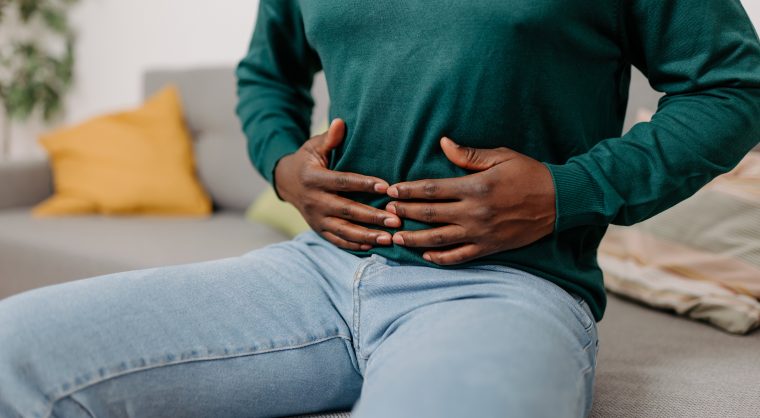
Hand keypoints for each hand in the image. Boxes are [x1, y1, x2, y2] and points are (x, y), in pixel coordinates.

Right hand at [275, 119, 400, 250]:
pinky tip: (373, 246)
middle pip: (347, 210)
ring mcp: (316, 218)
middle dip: (372, 217)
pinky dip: (354, 245)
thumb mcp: (314, 146)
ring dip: (367, 236)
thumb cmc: (307, 160)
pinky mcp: (318, 229)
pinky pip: (337, 240)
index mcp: (313, 178)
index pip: (343, 182)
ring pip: (343, 230)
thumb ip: (329, 138)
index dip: (364, 185)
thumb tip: (340, 122)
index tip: (386, 187)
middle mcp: (314, 201)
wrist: (286, 182)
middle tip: (396, 220)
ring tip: (389, 239)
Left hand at [385, 137, 555, 264]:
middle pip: (430, 214)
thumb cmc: (530, 173)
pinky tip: (426, 256)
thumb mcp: (501, 157)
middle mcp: (475, 212)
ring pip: (439, 239)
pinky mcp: (489, 247)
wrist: (560, 200)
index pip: (432, 189)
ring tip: (396, 238)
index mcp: (475, 187)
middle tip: (386, 213)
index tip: (391, 191)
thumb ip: (469, 154)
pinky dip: (441, 258)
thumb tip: (443, 143)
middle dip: (405, 213)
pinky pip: (460, 256)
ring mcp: (481, 232)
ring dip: (414, 239)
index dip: (408, 190)